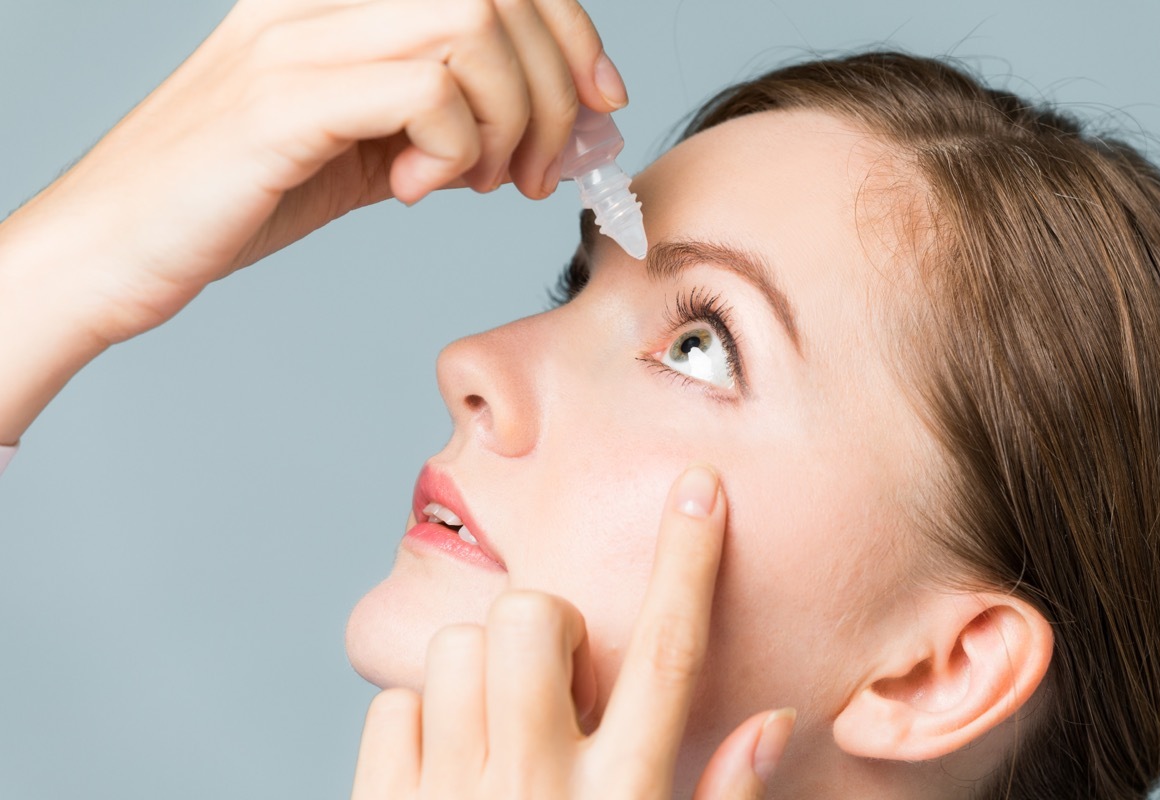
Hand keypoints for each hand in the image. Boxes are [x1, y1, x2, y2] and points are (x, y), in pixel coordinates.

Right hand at [1, 0, 625, 348]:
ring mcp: (297, 40)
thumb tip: (540, 136)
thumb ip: (439, 130)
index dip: (569, 28)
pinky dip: (454, 150)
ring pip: (472, 30)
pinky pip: (426, 92)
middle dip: (558, 84)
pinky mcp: (284, 101)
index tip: (600, 101)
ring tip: (485, 180)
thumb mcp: (358, 151)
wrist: (114, 247)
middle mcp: (319, 0)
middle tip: (544, 164)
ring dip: (512, 120)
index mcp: (338, 0)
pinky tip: (415, 190)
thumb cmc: (233, 198)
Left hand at [349, 465, 796, 798]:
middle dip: (544, 625)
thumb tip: (774, 723)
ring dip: (480, 674)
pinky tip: (445, 770)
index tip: (698, 490)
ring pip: (457, 649)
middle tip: (554, 684)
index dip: (690, 564)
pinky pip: (393, 706)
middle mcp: (537, 789)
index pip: (669, 657)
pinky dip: (418, 723)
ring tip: (499, 733)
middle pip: (534, 618)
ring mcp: (454, 798)